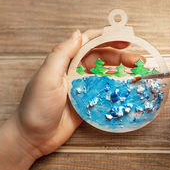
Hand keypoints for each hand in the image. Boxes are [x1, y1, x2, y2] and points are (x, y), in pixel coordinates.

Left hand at [14, 29, 142, 157]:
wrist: (32, 138)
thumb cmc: (35, 106)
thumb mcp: (47, 76)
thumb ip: (62, 53)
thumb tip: (77, 32)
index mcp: (64, 61)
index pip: (88, 42)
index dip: (107, 38)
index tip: (124, 39)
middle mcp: (74, 71)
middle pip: (101, 57)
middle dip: (120, 56)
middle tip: (138, 60)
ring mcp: (82, 87)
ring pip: (105, 72)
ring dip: (121, 69)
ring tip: (137, 70)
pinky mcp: (87, 102)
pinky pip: (104, 90)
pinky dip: (117, 86)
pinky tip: (128, 86)